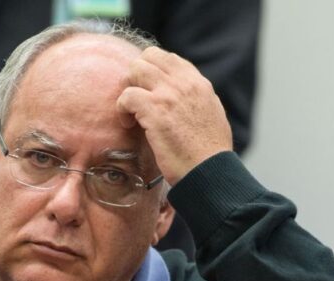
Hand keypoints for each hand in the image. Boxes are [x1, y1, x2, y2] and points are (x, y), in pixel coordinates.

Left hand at [117, 47, 232, 184]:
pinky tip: (129, 125)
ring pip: (135, 69)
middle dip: (136, 76)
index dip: (151, 72)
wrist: (209, 171)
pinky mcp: (155, 111)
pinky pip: (127, 96)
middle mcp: (184, 83)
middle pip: (149, 56)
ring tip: (131, 114)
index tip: (147, 92)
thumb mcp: (210, 115)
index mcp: (198, 83)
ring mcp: (169, 95)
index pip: (168, 58)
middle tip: (136, 101)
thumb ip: (194, 100)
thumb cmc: (209, 153)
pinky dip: (122, 109)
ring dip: (128, 90)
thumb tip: (181, 99)